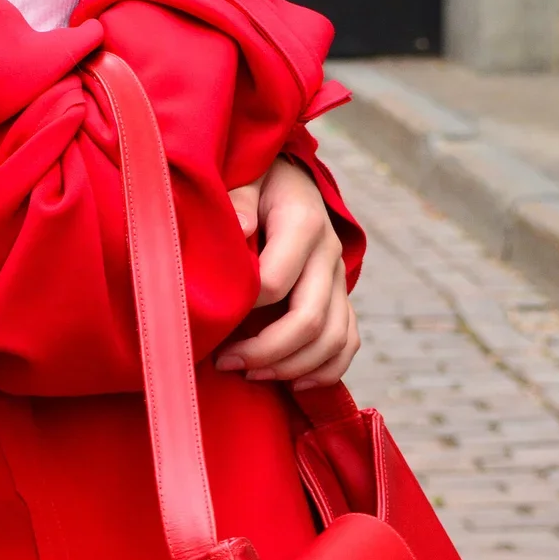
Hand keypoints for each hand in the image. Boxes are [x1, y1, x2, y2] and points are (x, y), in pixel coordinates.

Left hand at [217, 156, 359, 387]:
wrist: (289, 177)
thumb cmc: (255, 180)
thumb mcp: (246, 176)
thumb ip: (240, 199)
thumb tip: (242, 229)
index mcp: (303, 222)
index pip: (276, 281)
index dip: (242, 308)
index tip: (211, 320)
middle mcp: (328, 254)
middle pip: (309, 319)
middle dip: (266, 350)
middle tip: (225, 362)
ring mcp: (337, 278)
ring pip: (333, 339)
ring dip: (291, 366)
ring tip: (250, 374)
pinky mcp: (340, 296)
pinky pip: (347, 342)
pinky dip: (325, 369)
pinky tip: (292, 383)